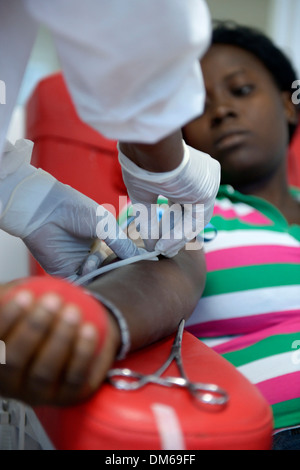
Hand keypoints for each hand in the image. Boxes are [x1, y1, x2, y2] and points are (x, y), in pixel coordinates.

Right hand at [0, 280, 119, 405]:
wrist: (70, 332)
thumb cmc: (38, 316)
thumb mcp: (20, 303)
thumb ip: (11, 295)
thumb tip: (8, 288)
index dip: (7, 319)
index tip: (26, 295)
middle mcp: (9, 383)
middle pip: (15, 360)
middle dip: (34, 328)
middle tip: (53, 301)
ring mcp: (37, 393)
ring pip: (44, 372)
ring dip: (59, 339)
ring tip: (72, 312)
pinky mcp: (66, 397)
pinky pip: (74, 379)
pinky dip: (82, 353)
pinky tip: (89, 330)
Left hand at [22, 179, 141, 276]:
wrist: (44, 210)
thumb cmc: (74, 210)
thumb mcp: (106, 225)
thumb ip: (123, 244)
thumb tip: (144, 258)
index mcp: (102, 240)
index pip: (120, 257)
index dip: (129, 261)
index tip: (139, 265)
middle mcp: (91, 253)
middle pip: (110, 271)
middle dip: (115, 271)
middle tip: (121, 269)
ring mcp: (78, 264)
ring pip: (97, 279)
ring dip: (99, 273)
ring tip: (93, 259)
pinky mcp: (64, 272)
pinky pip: (81, 283)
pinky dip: (86, 278)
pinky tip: (86, 265)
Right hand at [119, 141, 219, 255]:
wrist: (149, 148)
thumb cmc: (142, 163)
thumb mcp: (142, 194)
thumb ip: (148, 218)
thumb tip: (149, 243)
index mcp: (187, 173)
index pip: (184, 203)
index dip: (172, 223)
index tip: (160, 237)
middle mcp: (201, 178)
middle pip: (190, 213)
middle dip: (175, 233)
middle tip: (162, 248)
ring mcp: (207, 184)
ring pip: (193, 219)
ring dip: (176, 238)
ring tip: (161, 250)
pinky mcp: (208, 191)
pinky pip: (194, 220)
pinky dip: (178, 236)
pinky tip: (163, 246)